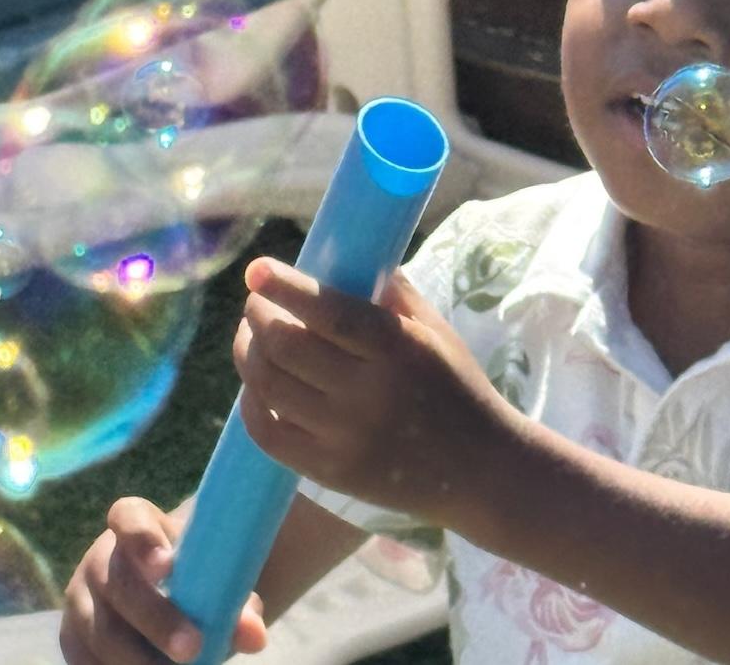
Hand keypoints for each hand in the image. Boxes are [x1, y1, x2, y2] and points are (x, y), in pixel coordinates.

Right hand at [60, 496, 266, 663]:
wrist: (169, 596)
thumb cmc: (199, 578)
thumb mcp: (219, 580)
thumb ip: (239, 604)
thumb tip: (254, 635)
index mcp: (134, 523)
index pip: (128, 517)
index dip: (142, 539)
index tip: (167, 566)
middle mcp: (99, 558)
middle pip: (119, 585)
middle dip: (156, 619)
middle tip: (193, 648)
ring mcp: (80, 600)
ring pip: (102, 632)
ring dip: (140, 660)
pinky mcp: (72, 639)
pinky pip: (87, 662)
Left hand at [233, 257, 517, 529]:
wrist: (481, 471)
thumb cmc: (456, 387)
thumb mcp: (434, 331)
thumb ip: (390, 292)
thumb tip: (339, 257)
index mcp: (399, 350)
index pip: (328, 313)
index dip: (285, 288)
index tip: (257, 270)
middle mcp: (368, 395)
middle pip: (286, 347)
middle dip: (258, 316)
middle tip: (257, 303)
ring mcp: (345, 438)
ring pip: (268, 386)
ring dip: (248, 352)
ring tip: (253, 336)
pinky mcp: (328, 472)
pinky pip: (267, 433)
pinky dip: (251, 402)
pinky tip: (257, 384)